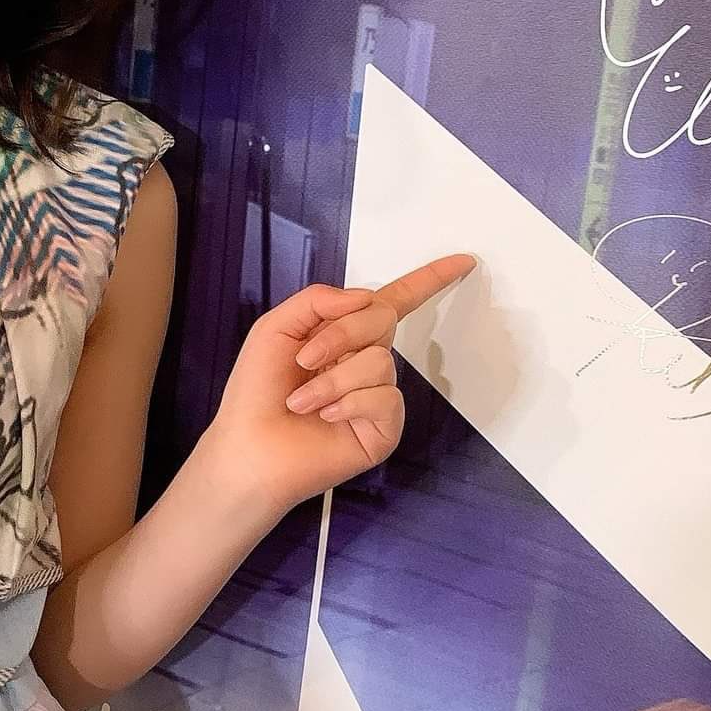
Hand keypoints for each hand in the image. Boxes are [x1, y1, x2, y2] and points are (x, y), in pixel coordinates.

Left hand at [202, 253, 476, 515]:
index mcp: (345, 335)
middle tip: (304, 358)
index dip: (428, 280)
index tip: (461, 261)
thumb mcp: (276, 328)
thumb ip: (318, 299)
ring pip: (379, 361)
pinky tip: (325, 416)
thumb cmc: (255, 393)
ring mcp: (378, 395)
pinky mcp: (384, 428)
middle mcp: (367, 361)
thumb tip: (365, 297)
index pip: (393, 300)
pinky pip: (384, 398)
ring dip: (332, 379)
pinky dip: (348, 403)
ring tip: (302, 400)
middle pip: (383, 318)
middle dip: (340, 334)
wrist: (249, 449)